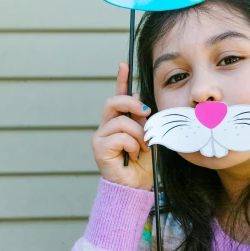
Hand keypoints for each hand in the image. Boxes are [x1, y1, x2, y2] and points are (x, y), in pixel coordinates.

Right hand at [91, 62, 152, 188]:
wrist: (139, 187)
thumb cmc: (145, 163)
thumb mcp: (150, 136)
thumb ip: (143, 119)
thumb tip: (138, 98)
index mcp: (119, 121)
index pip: (118, 96)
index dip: (120, 79)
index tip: (124, 63)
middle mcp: (106, 127)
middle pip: (113, 102)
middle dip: (132, 103)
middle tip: (147, 113)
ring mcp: (101, 137)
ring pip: (121, 121)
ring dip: (138, 134)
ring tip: (141, 148)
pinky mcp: (99, 149)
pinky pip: (120, 137)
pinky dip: (132, 145)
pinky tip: (132, 156)